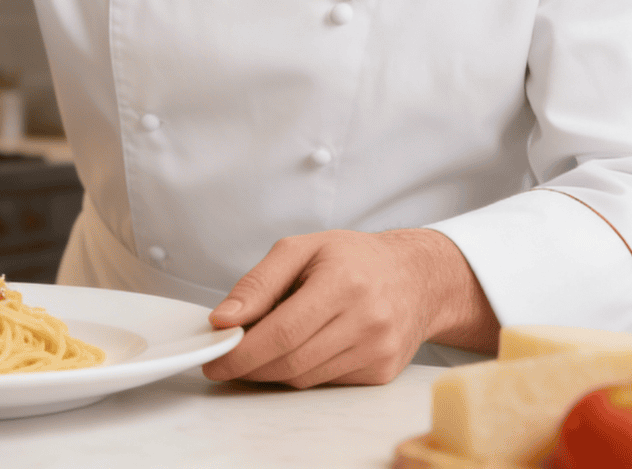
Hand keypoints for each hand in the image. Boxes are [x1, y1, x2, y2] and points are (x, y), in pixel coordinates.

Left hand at [201, 229, 498, 387]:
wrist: (417, 276)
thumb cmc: (353, 258)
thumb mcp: (300, 249)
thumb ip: (258, 283)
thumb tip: (223, 319)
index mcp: (344, 282)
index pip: (283, 332)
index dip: (242, 352)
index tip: (214, 359)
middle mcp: (367, 320)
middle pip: (292, 361)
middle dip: (249, 367)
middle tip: (224, 361)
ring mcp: (378, 350)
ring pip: (306, 378)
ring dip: (270, 372)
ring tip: (254, 353)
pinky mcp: (382, 372)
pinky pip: (325, 383)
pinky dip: (299, 372)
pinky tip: (292, 353)